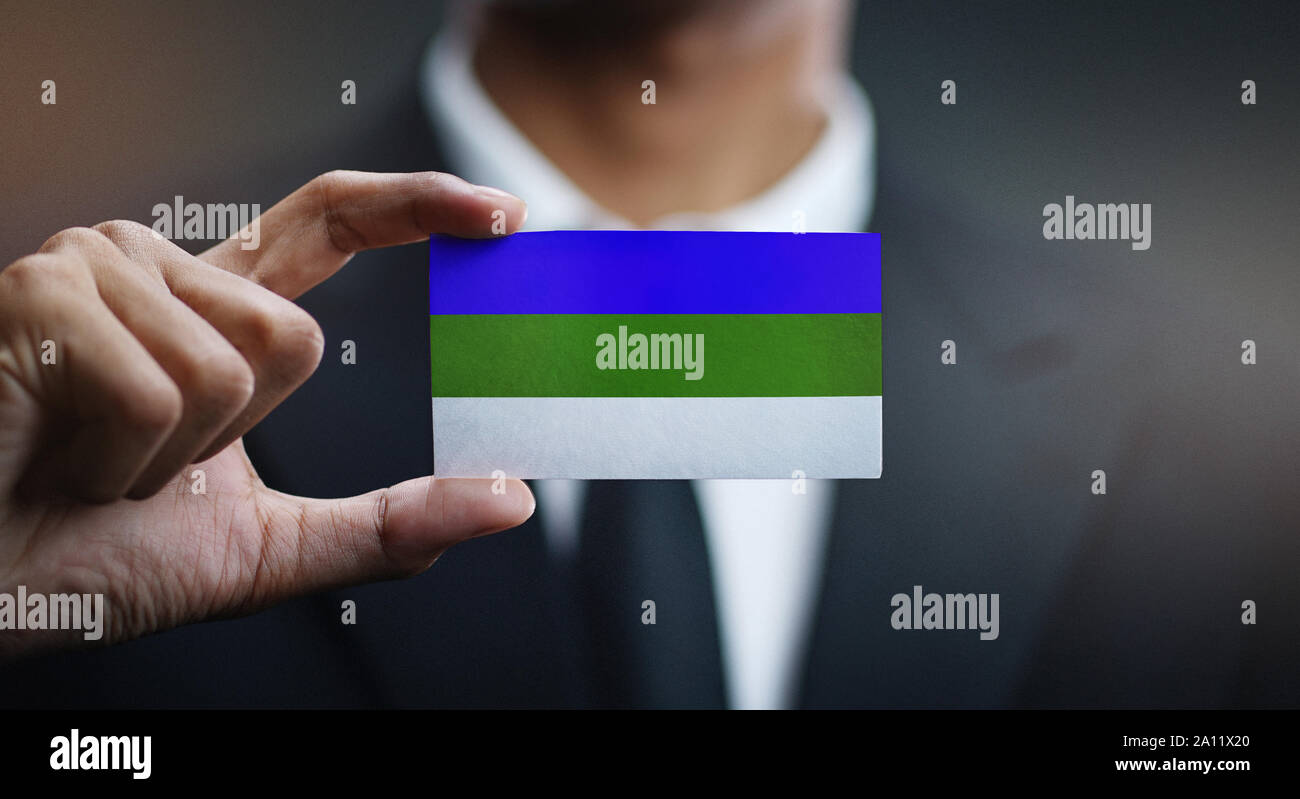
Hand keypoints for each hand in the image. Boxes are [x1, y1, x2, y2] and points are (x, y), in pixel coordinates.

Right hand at [0, 171, 533, 658]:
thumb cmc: (89, 557)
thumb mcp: (266, 549)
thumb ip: (386, 525)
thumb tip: (509, 501)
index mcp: (209, 309)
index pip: (329, 223)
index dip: (416, 206)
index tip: (500, 214)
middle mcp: (155, 268)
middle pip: (295, 336)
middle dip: (232, 439)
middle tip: (137, 466)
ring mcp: (94, 269)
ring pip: (234, 365)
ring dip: (169, 458)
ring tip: (88, 461)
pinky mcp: (42, 294)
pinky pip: (161, 390)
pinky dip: (121, 462)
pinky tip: (54, 455)